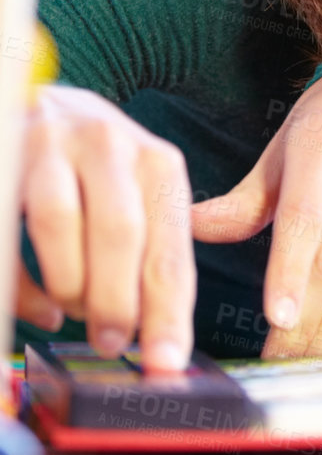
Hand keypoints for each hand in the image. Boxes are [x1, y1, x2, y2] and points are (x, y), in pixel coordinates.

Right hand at [18, 85, 195, 372]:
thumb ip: (150, 247)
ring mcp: (49, 141)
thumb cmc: (89, 165)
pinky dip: (23, 281)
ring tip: (74, 316)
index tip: (167, 361)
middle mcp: (107, 143)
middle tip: (113, 344)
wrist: (31, 94)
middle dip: (117, 301)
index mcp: (155, 161)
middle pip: (120, 231)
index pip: (171, 242)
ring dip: (67, 284)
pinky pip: (9, 228)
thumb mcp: (135, 191)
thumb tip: (156, 328)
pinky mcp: (6, 151)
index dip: (170, 306)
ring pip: (59, 223)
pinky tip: (39, 309)